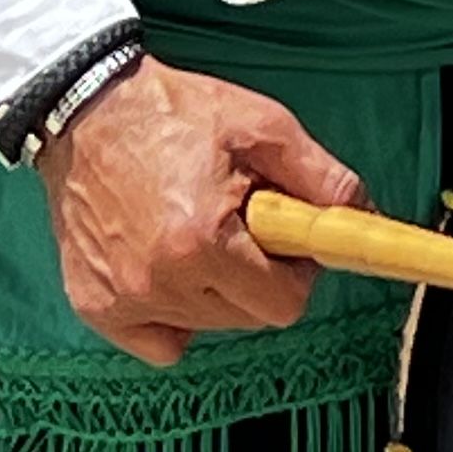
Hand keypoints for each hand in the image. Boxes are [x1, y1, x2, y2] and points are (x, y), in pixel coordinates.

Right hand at [35, 58, 361, 365]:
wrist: (89, 110)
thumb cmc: (175, 112)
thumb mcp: (261, 125)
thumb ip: (318, 174)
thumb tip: (363, 211)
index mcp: (202, 240)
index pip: (283, 304)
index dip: (297, 272)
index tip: (289, 241)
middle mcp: (158, 280)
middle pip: (247, 318)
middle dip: (258, 276)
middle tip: (242, 223)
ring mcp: (123, 299)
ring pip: (206, 325)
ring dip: (217, 288)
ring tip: (200, 228)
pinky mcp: (96, 306)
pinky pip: (159, 341)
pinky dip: (173, 313)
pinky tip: (169, 263)